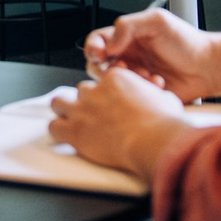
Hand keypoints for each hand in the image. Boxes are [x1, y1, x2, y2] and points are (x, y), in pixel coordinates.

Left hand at [48, 69, 188, 177]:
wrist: (153, 140)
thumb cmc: (162, 123)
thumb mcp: (166, 100)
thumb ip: (156, 95)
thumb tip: (162, 98)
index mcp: (115, 79)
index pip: (101, 80)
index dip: (104, 93)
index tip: (108, 103)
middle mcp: (95, 90)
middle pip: (82, 91)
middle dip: (87, 102)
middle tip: (95, 116)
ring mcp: (82, 109)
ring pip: (59, 102)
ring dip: (64, 111)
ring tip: (71, 121)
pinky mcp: (74, 130)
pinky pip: (54, 127)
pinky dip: (58, 131)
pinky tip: (65, 137)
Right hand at [82, 8, 220, 102]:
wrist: (208, 67)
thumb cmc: (186, 42)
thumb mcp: (157, 22)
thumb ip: (128, 26)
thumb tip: (108, 43)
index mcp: (126, 37)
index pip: (97, 40)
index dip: (93, 47)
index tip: (100, 52)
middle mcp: (127, 57)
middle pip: (98, 64)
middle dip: (108, 68)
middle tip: (125, 68)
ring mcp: (134, 76)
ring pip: (112, 82)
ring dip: (126, 79)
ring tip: (147, 75)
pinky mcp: (141, 94)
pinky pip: (128, 96)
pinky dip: (140, 89)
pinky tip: (158, 83)